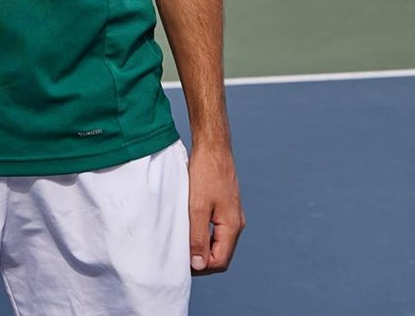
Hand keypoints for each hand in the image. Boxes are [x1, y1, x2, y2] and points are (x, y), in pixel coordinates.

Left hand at [187, 144, 243, 274]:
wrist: (213, 147)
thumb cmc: (205, 174)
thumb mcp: (197, 208)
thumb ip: (198, 237)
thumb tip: (199, 265)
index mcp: (232, 226)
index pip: (220, 261)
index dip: (201, 267)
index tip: (181, 263)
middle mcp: (236, 224)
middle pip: (220, 255)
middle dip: (201, 260)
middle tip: (179, 257)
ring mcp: (232, 215)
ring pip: (218, 243)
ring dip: (202, 248)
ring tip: (182, 244)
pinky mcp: (225, 207)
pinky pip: (216, 230)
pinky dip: (204, 236)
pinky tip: (189, 230)